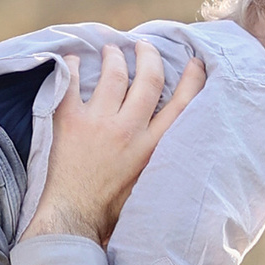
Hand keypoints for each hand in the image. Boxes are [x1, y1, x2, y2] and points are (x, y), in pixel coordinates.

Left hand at [26, 42, 205, 245]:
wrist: (72, 218)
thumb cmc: (110, 209)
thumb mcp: (146, 184)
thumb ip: (155, 157)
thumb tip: (163, 135)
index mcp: (151, 148)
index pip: (180, 105)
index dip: (191, 79)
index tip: (194, 62)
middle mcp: (128, 131)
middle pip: (148, 79)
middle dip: (148, 55)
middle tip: (143, 46)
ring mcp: (98, 123)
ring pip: (113, 73)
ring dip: (114, 56)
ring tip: (112, 51)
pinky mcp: (70, 121)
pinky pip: (72, 81)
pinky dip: (73, 66)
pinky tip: (74, 60)